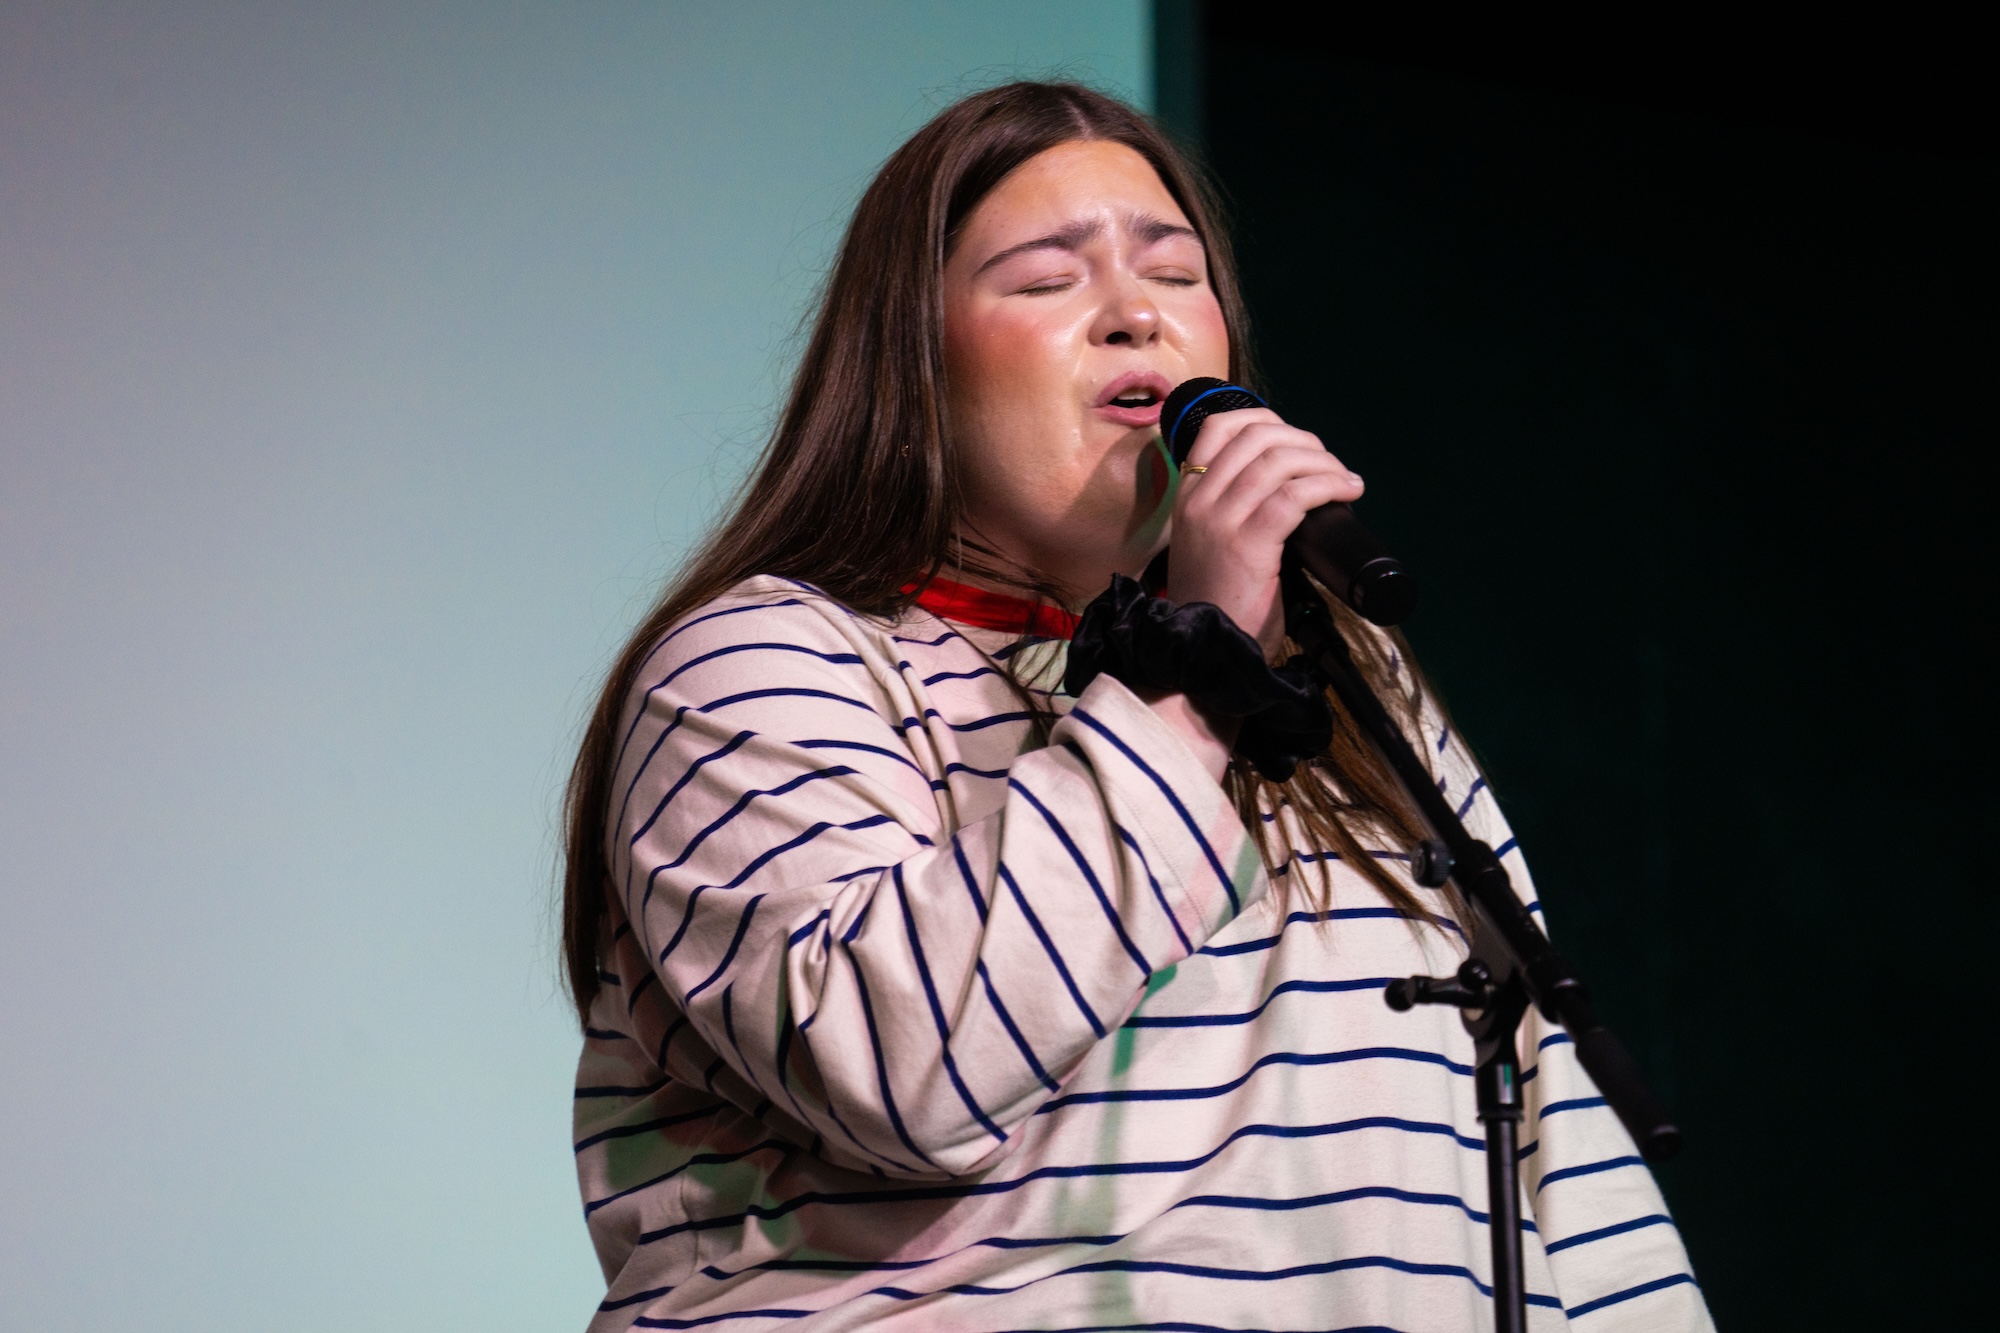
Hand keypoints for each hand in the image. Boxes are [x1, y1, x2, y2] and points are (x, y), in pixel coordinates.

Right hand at [1165, 407, 1363, 657]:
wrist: (1205, 657)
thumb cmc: (1219, 606)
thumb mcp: (1212, 546)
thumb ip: (1235, 513)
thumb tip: (1292, 488)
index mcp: (1187, 498)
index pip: (1216, 427)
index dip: (1263, 420)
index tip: (1295, 439)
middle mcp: (1198, 502)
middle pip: (1255, 436)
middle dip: (1303, 440)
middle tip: (1330, 464)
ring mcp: (1220, 521)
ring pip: (1278, 461)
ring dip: (1323, 462)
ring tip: (1345, 480)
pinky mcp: (1247, 545)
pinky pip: (1294, 496)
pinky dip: (1328, 486)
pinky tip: (1347, 492)